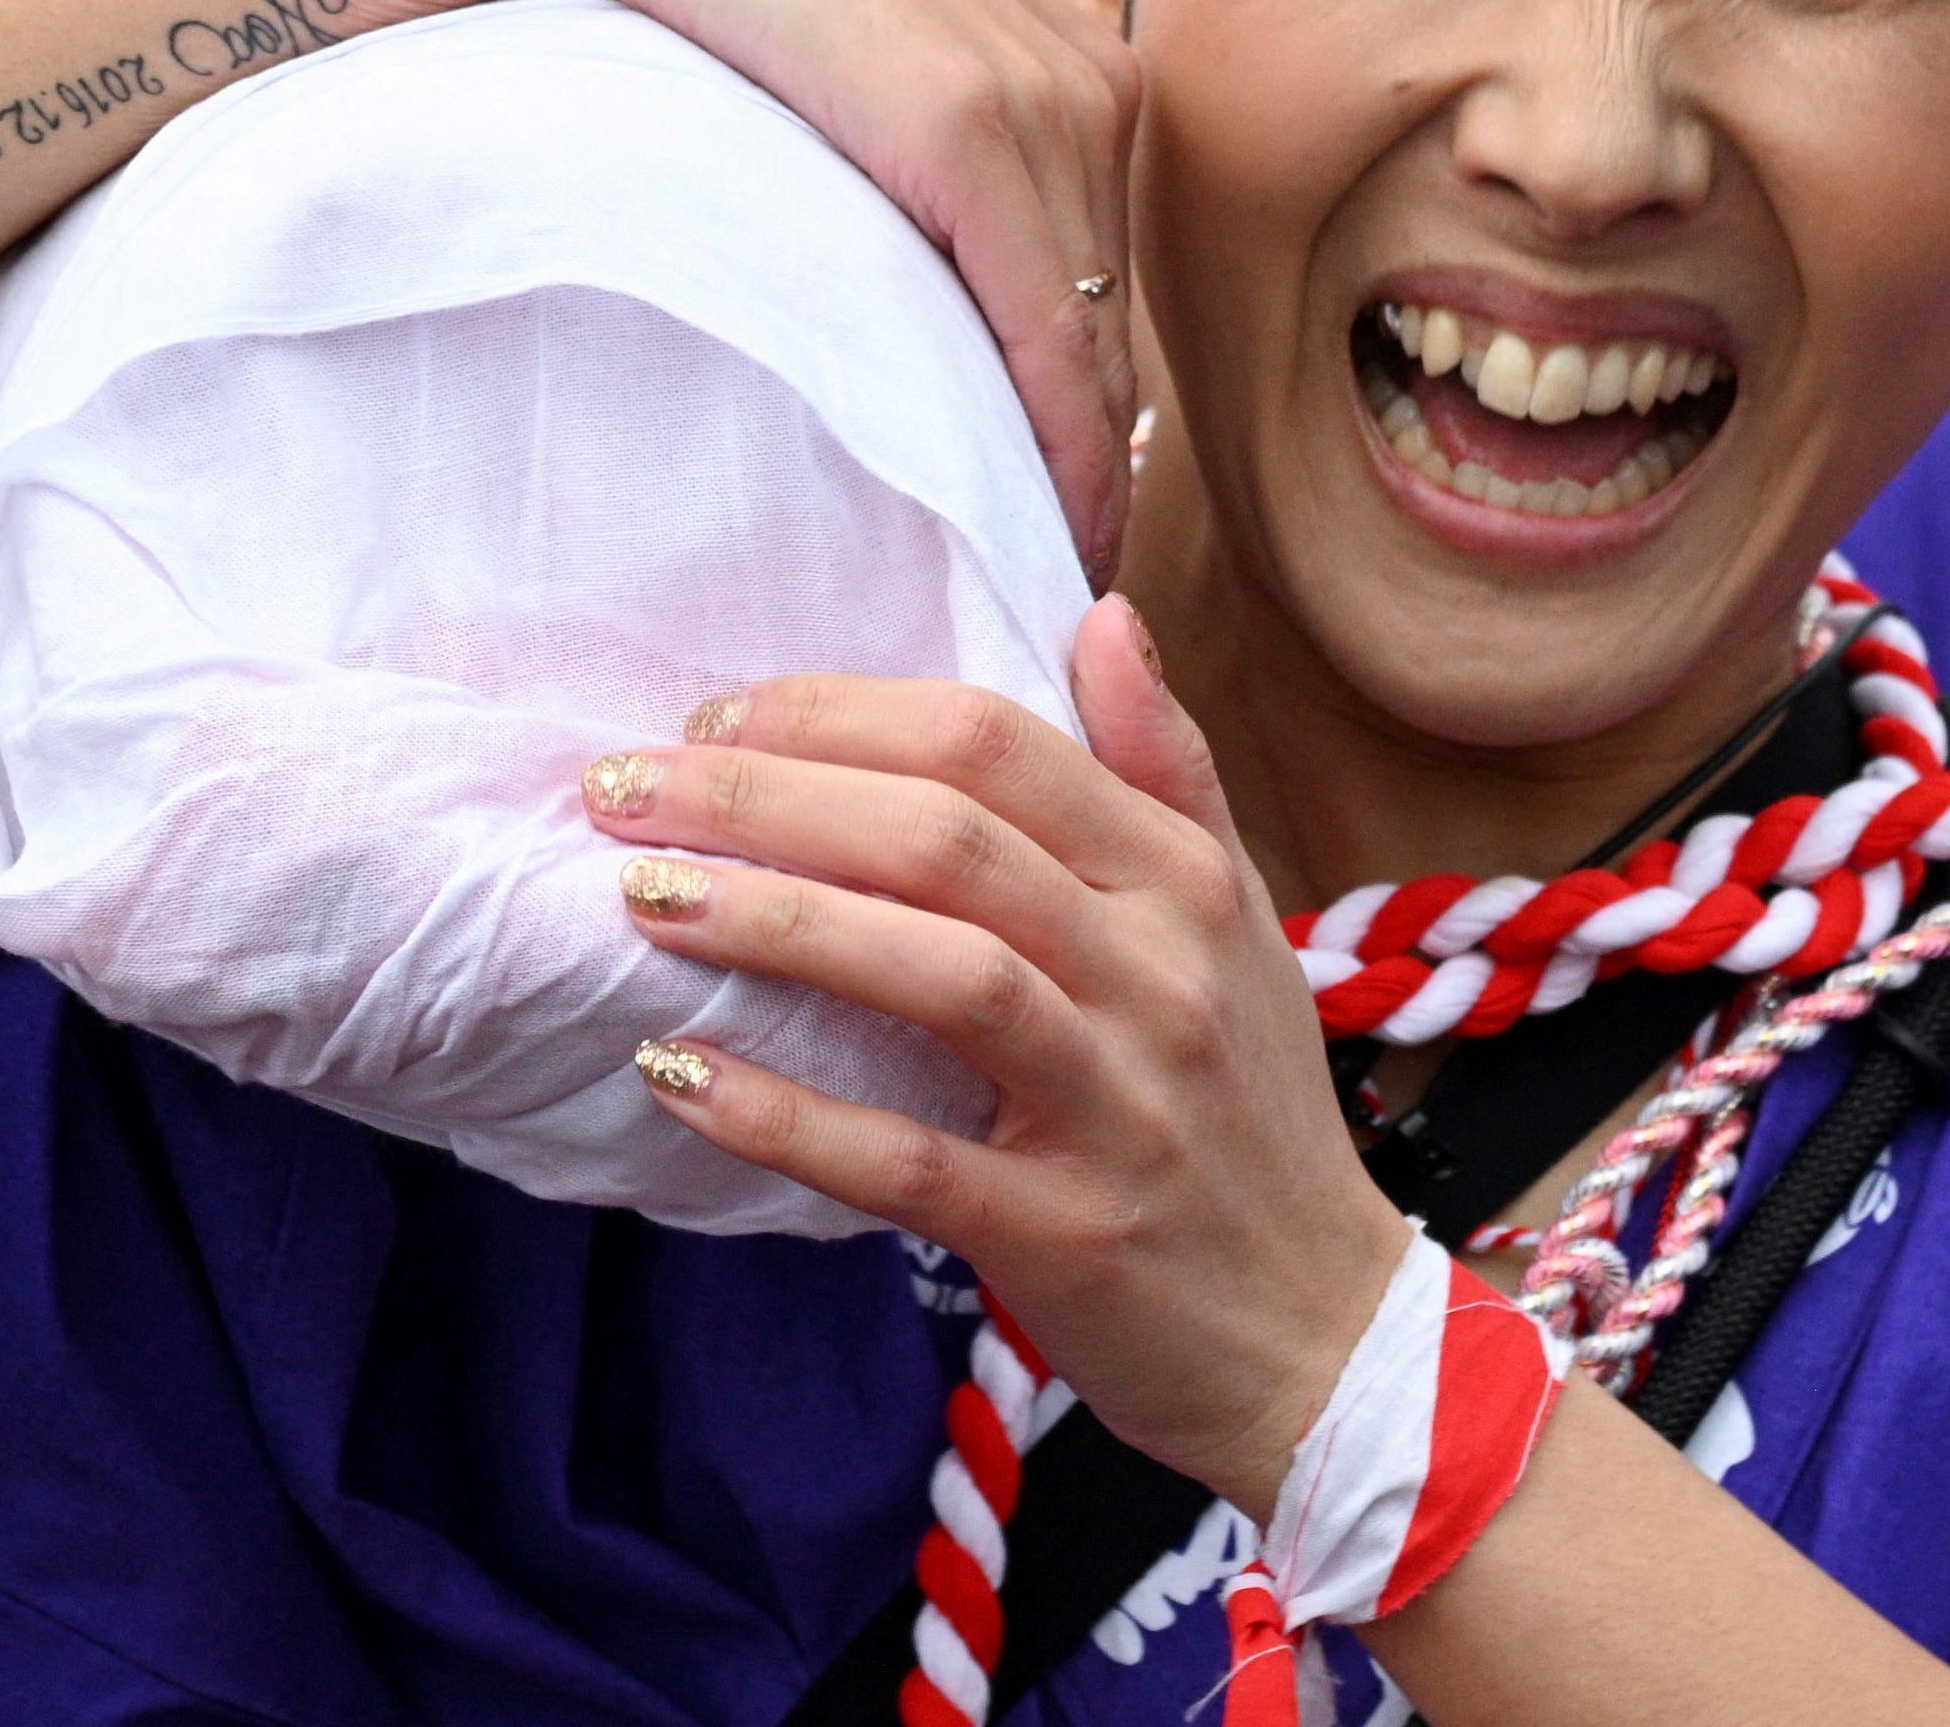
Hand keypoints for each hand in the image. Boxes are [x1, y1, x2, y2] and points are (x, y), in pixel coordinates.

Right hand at [473, 0, 1145, 564]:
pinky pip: (1044, 324)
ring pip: (1089, 339)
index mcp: (1052, 45)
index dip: (1086, 397)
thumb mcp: (823, 53)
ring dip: (1074, 474)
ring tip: (1034, 591)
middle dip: (1093, 454)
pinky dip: (1053, 442)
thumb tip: (876, 275)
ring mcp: (1040, 94)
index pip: (1099, 262)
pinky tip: (1040, 532)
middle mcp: (1078, 68)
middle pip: (1111, 315)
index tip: (1058, 520)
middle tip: (1053, 590)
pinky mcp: (975, 126)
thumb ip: (880, 139)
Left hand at [592, 604, 1398, 1503]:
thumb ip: (1166, 767)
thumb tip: (1102, 613)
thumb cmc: (1249, 1117)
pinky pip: (907, 1161)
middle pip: (948, 839)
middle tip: (627, 788)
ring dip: (775, 923)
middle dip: (767, 797)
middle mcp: (1160, 975)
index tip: (719, 718)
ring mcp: (1118, 1105)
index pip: (996, 743)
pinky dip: (787, 1114)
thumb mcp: (1234, 924)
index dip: (839, 716)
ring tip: (644, 900)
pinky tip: (680, 1074)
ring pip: (939, 974)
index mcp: (1182, 882)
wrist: (1322, 1336)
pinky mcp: (1066, 1234)